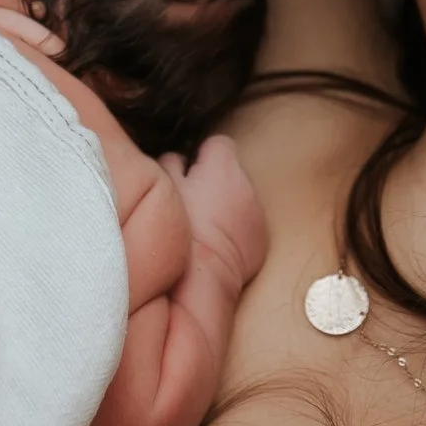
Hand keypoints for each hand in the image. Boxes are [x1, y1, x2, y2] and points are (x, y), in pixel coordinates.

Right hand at [159, 136, 267, 288]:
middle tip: (194, 201)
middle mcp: (248, 186)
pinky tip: (218, 245)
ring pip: (241, 199)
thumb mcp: (162, 189)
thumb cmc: (177, 232)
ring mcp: (259, 215)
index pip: (218, 143)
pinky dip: (237, 231)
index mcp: (224, 168)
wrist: (200, 281)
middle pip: (232, 172)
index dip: (201, 156)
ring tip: (205, 226)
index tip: (190, 171)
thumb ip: (171, 164)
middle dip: (216, 180)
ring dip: (227, 206)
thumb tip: (176, 159)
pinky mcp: (263, 242)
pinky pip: (249, 227)